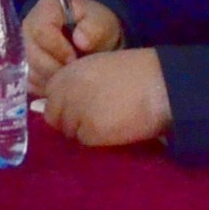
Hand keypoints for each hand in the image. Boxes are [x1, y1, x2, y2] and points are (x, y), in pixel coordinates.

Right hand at [22, 0, 123, 91]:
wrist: (96, 46)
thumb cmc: (98, 30)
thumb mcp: (103, 23)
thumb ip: (95, 28)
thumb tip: (80, 41)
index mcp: (45, 10)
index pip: (41, 31)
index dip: (59, 48)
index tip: (75, 60)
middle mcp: (28, 28)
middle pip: (33, 55)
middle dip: (55, 68)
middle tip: (75, 74)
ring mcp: (24, 49)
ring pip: (31, 72)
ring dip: (52, 80)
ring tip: (72, 78)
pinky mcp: (25, 69)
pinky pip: (31, 84)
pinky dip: (48, 88)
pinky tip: (63, 84)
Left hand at [36, 48, 172, 147]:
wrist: (158, 85)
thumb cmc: (136, 73)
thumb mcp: (98, 68)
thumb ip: (78, 83)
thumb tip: (66, 104)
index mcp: (68, 72)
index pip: (49, 97)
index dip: (63, 105)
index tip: (77, 109)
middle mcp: (65, 91)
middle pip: (54, 117)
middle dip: (69, 121)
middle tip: (92, 121)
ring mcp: (75, 112)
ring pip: (69, 132)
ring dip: (83, 132)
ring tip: (106, 124)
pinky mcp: (89, 131)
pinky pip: (84, 141)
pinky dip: (96, 140)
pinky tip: (112, 130)